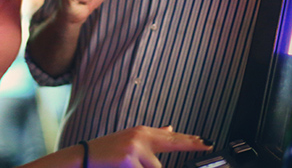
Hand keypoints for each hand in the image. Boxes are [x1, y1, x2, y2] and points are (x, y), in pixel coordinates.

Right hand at [86, 126, 213, 167]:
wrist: (83, 157)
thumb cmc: (107, 152)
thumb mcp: (130, 141)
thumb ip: (152, 137)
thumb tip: (170, 128)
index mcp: (142, 132)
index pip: (171, 136)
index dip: (190, 140)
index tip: (207, 142)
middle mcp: (140, 136)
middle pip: (172, 143)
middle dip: (191, 145)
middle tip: (208, 145)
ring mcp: (135, 148)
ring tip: (128, 163)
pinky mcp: (130, 160)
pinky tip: (125, 167)